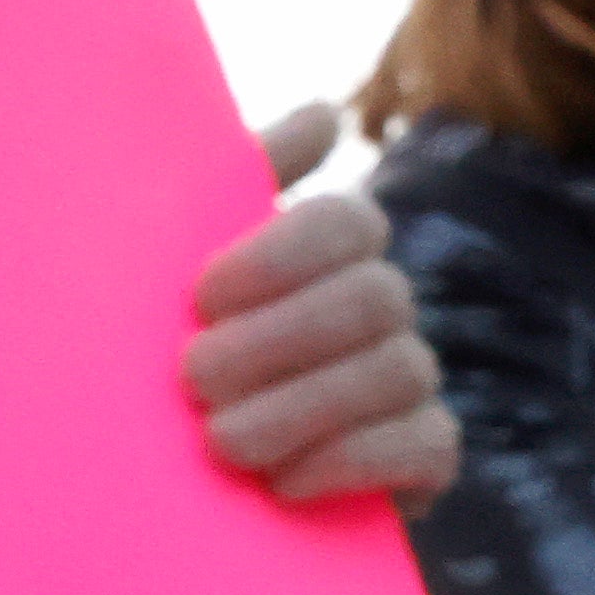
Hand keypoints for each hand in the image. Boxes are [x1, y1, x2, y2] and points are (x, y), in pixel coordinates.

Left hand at [189, 97, 456, 508]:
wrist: (167, 475)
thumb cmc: (164, 348)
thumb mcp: (168, 268)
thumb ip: (226, 185)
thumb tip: (322, 111)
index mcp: (322, 252)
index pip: (349, 222)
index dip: (282, 254)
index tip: (201, 295)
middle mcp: (377, 306)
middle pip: (376, 296)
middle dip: (280, 340)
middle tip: (193, 378)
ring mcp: (406, 379)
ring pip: (401, 368)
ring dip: (304, 406)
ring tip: (222, 441)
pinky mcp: (424, 457)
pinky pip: (429, 445)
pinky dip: (353, 461)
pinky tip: (283, 483)